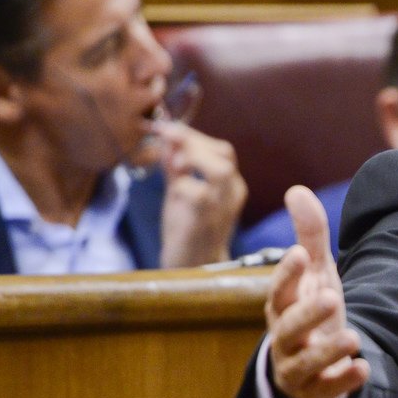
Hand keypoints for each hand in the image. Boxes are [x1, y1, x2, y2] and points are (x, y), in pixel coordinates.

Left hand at [154, 123, 245, 267]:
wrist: (191, 267)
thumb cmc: (187, 229)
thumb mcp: (181, 190)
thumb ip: (175, 165)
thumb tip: (166, 136)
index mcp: (230, 185)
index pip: (221, 150)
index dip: (194, 136)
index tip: (167, 129)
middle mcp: (232, 194)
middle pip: (224, 154)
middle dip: (192, 142)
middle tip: (167, 143)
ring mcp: (221, 209)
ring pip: (220, 170)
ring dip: (193, 159)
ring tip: (175, 165)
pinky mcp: (205, 222)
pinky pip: (198, 194)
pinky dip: (182, 185)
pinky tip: (174, 191)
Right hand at [265, 186, 369, 397]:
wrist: (308, 368)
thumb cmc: (309, 311)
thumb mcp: (315, 274)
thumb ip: (309, 235)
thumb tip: (296, 190)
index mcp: (282, 307)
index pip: (278, 290)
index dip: (287, 273)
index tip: (299, 253)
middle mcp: (285, 338)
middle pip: (289, 326)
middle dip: (307, 313)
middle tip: (330, 296)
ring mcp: (298, 367)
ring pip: (305, 363)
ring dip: (328, 350)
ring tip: (353, 337)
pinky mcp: (317, 391)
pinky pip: (327, 390)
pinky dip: (344, 381)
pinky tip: (363, 369)